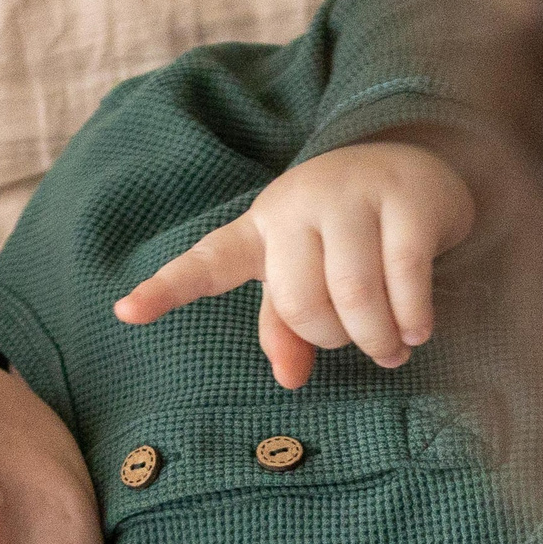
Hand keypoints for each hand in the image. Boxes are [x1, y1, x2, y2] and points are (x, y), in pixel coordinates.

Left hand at [113, 136, 477, 388]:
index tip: (125, 312)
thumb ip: (285, 326)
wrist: (414, 163)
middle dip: (335, 340)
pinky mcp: (405, 199)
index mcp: (262, 229)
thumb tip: (289, 380)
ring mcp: (351, 196)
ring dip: (377, 340)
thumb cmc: (348, 235)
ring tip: (393, 350)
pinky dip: (412, 319)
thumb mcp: (308, 275)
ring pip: (354, 296)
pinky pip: (404, 278)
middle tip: (362, 346)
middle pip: (302, 303)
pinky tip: (417, 332)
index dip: (166, 289)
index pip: (208, 262)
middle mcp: (297, 205)